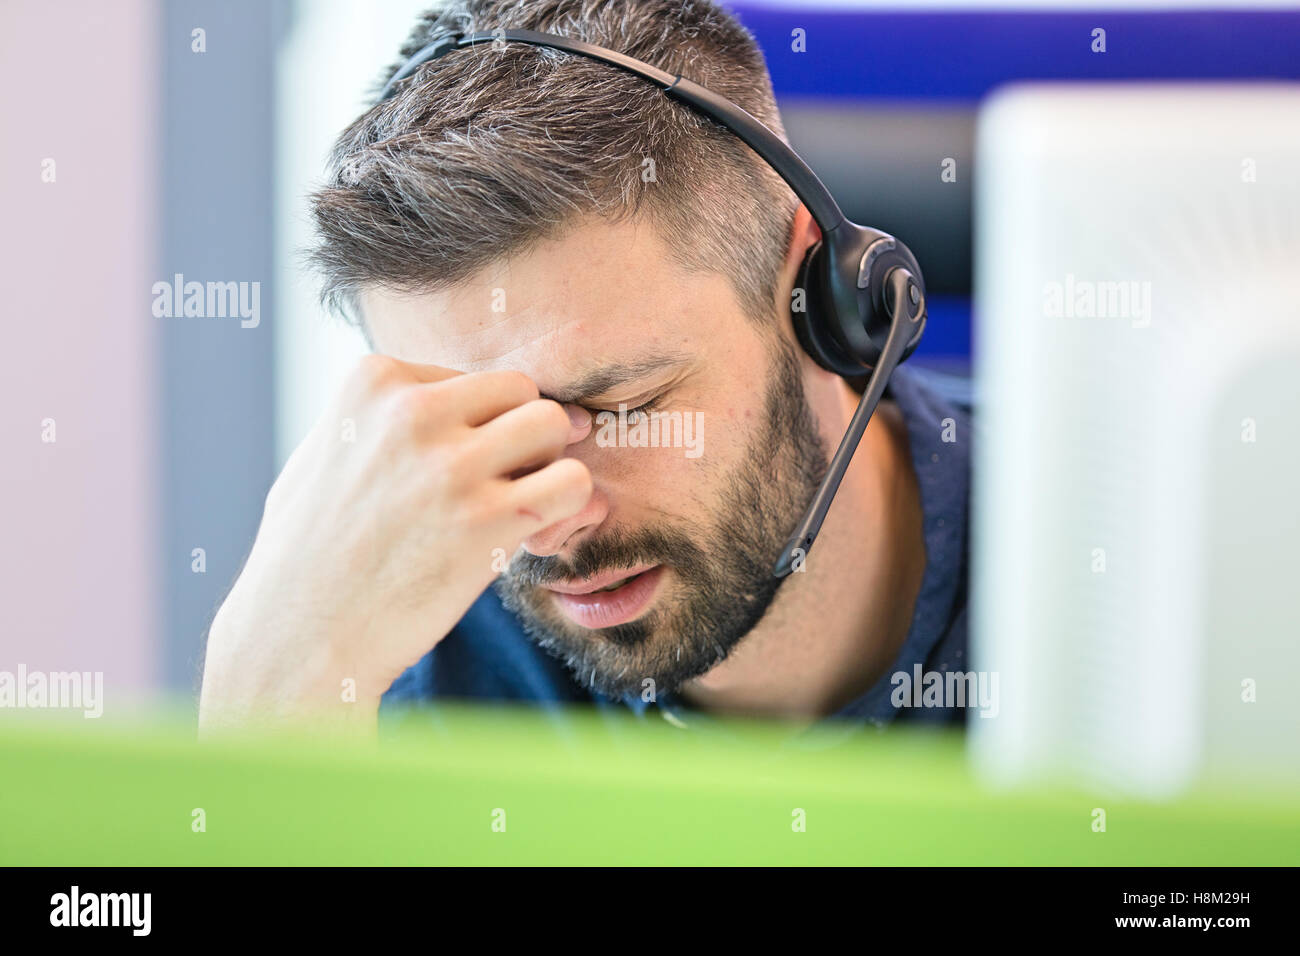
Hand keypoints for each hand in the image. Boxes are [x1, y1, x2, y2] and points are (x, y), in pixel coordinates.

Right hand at [198, 354, 591, 735]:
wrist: (298, 639)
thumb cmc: (307, 554)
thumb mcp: (322, 454)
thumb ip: (378, 417)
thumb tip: (444, 397)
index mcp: (372, 381)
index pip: (472, 379)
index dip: (478, 428)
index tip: (453, 473)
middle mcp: (413, 412)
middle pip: (520, 391)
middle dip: (522, 435)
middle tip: (506, 484)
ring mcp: (453, 466)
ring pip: (553, 425)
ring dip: (549, 464)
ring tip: (518, 505)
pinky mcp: (488, 521)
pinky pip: (571, 484)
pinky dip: (568, 506)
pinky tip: (532, 534)